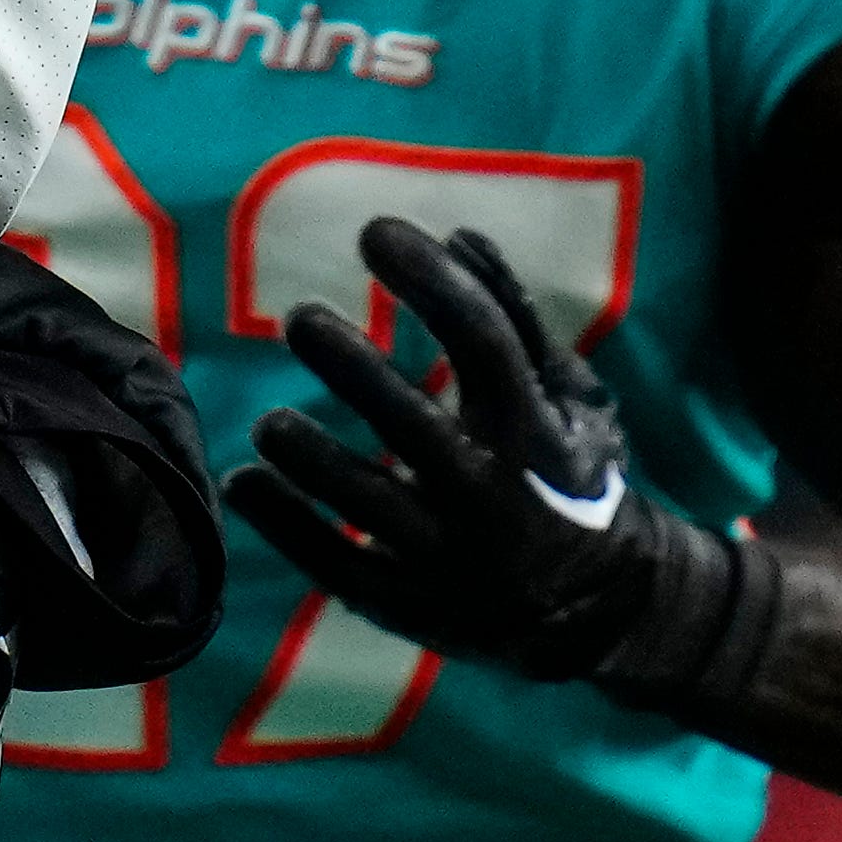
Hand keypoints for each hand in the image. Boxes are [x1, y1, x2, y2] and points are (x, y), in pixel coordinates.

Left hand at [225, 218, 756, 701]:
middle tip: (300, 318)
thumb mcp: (564, 399)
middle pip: (416, 427)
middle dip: (356, 372)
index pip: (483, 343)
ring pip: (371, 505)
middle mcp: (492, 494)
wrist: (599, 608)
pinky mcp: (413, 604)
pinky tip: (243, 483)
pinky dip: (288, 526)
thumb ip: (512, 318)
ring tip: (268, 423)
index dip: (433, 281)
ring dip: (312, 459)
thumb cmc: (564, 475)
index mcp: (534, 431)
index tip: (375, 233)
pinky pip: (341, 568)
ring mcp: (451, 557)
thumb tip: (459, 233)